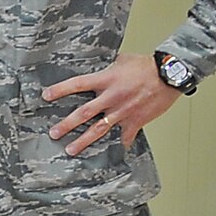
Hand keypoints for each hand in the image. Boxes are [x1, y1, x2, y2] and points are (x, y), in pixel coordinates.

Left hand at [43, 53, 181, 156]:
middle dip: (66, 124)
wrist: (170, 74)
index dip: (60, 90)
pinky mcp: (135, 121)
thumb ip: (106, 67)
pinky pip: (124, 137)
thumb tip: (95, 66)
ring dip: (83, 141)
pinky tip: (111, 154)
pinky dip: (118, 146)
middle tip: (53, 133)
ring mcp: (123, 111)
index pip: (77, 84)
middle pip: (84, 113)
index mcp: (106, 79)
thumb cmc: (147, 65)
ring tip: (70, 150)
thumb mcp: (121, 60)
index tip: (45, 96)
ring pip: (99, 129)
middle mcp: (111, 97)